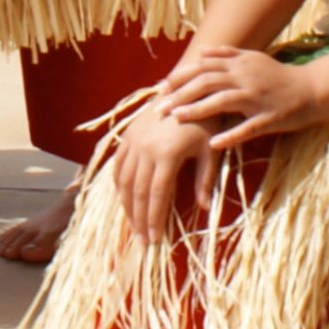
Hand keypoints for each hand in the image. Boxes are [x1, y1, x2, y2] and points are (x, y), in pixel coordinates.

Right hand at [110, 98, 220, 244]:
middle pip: (137, 191)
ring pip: (123, 180)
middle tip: (141, 241)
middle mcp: (144, 148)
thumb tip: (204, 207)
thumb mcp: (210, 149)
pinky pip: (118, 163)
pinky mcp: (128, 134)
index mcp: (166, 153)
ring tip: (131, 226)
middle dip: (138, 218)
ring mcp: (133, 140)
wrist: (186, 87)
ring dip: (126, 205)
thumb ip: (204, 178)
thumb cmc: (205, 119)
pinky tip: (123, 198)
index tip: (154, 239)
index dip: (153, 218)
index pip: (156, 194)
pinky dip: (118, 183)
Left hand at [161, 45, 317, 149]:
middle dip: (181, 93)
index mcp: (240, 63)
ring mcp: (258, 97)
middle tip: (160, 107)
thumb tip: (201, 51)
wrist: (311, 89)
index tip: (161, 87)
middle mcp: (246, 76)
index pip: (203, 66)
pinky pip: (247, 128)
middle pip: (208, 81)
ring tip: (177, 118)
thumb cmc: (278, 76)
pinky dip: (229, 135)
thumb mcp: (253, 59)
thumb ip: (227, 54)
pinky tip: (212, 143)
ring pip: (223, 101)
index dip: (181, 75)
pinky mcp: (270, 118)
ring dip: (198, 110)